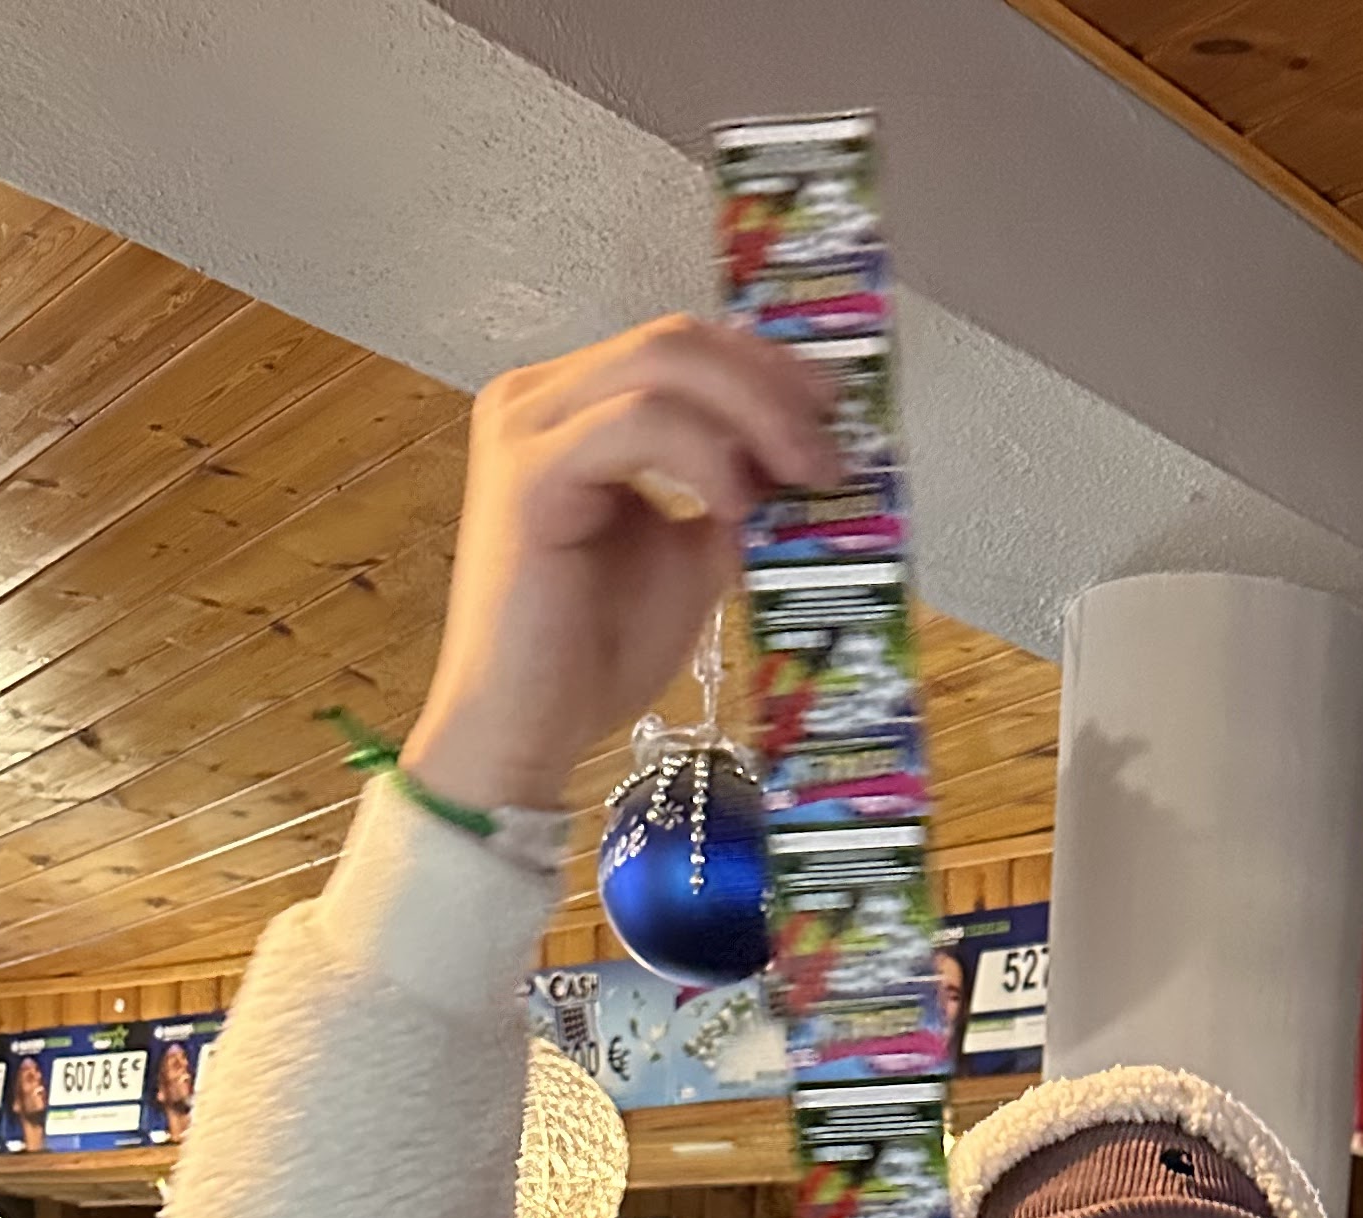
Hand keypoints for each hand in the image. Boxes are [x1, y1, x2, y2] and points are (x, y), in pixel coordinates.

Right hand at [402, 318, 836, 816]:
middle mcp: (540, 398)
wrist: (527, 730)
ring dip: (751, 415)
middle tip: (829, 450)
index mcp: (576, 408)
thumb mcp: (692, 558)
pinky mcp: (528, 474)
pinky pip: (637, 425)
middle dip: (770, 387)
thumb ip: (735, 499)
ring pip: (659, 366)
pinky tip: (736, 508)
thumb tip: (805, 463)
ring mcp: (527, 428)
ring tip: (802, 477)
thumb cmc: (597, 654)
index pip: (680, 350)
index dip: (765, 367)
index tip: (835, 410)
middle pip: (675, 342)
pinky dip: (703, 456)